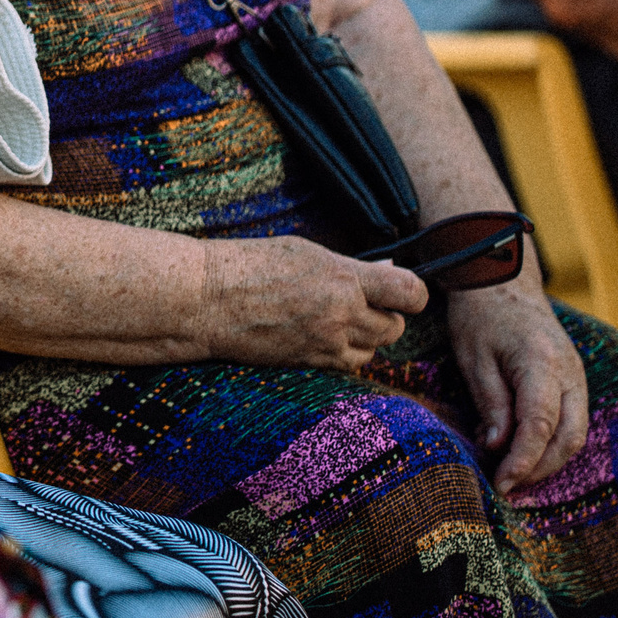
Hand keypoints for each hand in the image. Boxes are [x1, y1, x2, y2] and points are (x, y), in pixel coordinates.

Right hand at [200, 235, 425, 368]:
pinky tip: (323, 336)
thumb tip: (385, 275)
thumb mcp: (302, 252)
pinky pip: (348, 365)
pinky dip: (345, 353)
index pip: (410, 293)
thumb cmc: (246, 265)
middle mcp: (342, 315)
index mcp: (342, 279)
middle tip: (363, 302)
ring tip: (338, 319)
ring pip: (374, 350)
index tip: (401, 290)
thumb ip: (347, 267)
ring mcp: (326, 344)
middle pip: (395, 327)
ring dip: (366, 337)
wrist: (204, 299)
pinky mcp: (310, 363)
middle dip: (386, 315)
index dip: (412, 294)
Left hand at [449, 280, 587, 491]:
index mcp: (541, 364)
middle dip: (540, 468)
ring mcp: (576, 376)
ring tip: (513, 474)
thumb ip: (490, 403)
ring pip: (575, 433)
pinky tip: (520, 449)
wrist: (502, 280)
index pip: (540, 425)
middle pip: (568, 437)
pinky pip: (571, 420)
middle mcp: (569, 373)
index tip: (502, 482)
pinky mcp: (573, 380)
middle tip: (507, 484)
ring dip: (548, 460)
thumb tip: (498, 448)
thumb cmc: (480, 316)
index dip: (523, 460)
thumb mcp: (473, 358)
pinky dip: (552, 442)